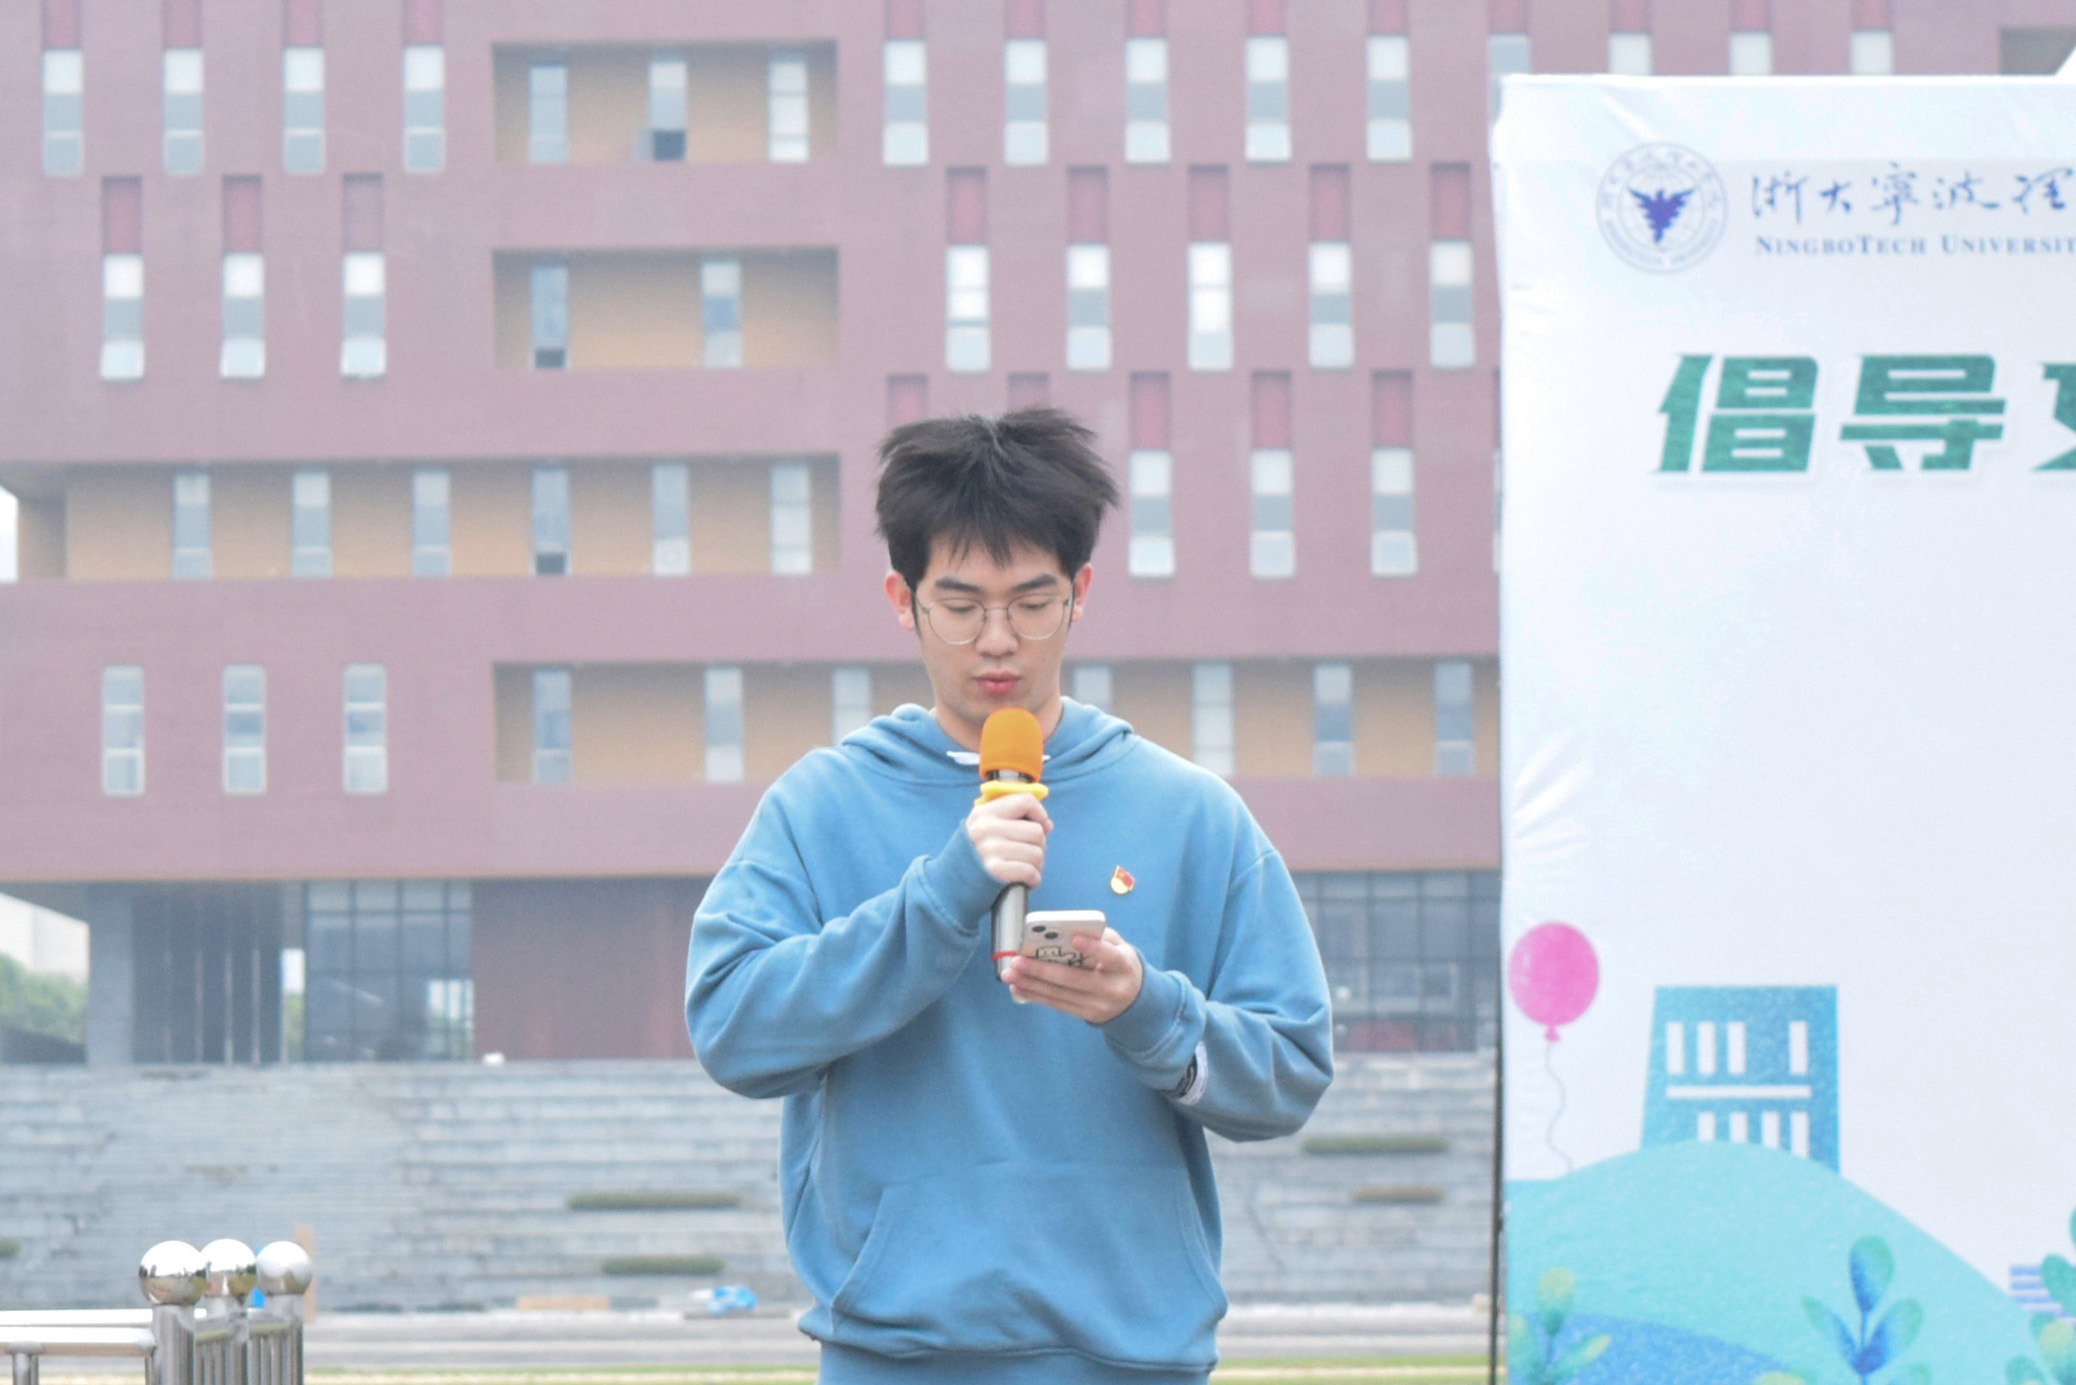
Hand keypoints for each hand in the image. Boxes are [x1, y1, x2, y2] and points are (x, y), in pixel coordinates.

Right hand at [966, 789, 1051, 888]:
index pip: (1025, 801)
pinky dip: (1033, 879)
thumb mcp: (986, 828)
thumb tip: (1047, 825)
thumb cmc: (977, 855)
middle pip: (1037, 831)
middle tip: (1027, 855)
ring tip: (1023, 868)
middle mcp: (986, 827)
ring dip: (1036, 866)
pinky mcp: (994, 870)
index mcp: (984, 812)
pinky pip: (1030, 871)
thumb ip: (1014, 820)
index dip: (1040, 814)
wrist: (952, 883)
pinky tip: (1024, 880)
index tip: (1040, 825)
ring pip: (1037, 853)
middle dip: (1039, 846)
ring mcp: (989, 848)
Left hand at [1003, 927, 1143, 1024]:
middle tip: (1018, 960)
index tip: (1073, 938)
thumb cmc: (1119, 965)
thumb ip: (1099, 937)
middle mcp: (1111, 988)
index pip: (1109, 956)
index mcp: (1123, 966)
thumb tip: (1067, 929)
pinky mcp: (1085, 1015)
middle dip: (1042, 970)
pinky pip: (1057, 1004)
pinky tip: (1018, 987)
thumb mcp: (1119, 947)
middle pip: (1073, 979)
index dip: (1092, 948)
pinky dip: (1035, 995)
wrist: (1133, 999)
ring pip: (1059, 994)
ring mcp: (1097, 1005)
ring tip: (1010, 974)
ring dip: (1031, 984)